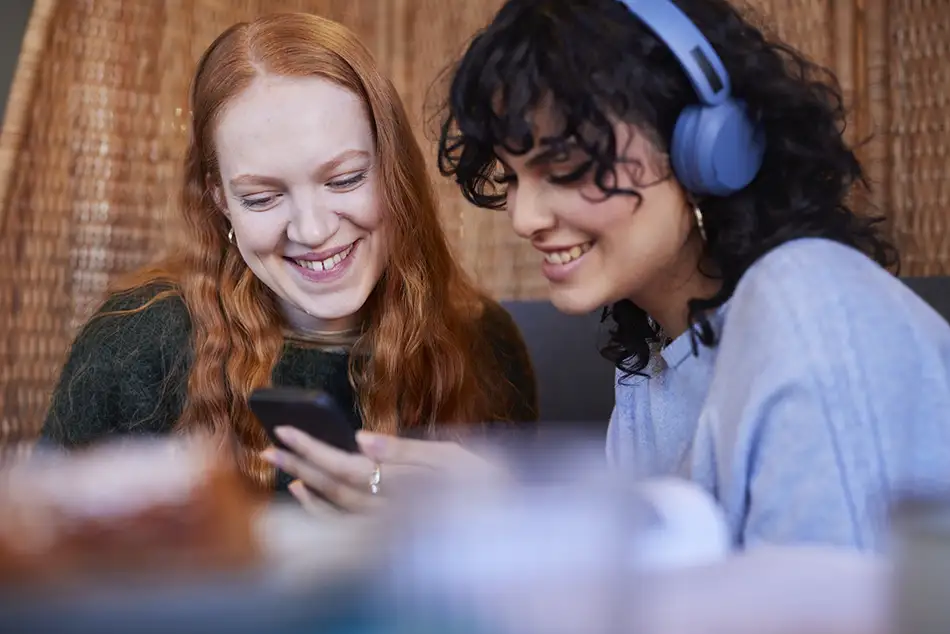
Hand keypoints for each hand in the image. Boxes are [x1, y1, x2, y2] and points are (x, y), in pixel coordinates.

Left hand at [260, 427, 503, 514]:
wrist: (509, 526)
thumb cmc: (487, 485)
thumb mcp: (455, 457)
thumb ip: (407, 450)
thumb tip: (361, 438)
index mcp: (405, 484)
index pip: (346, 465)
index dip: (312, 448)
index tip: (284, 430)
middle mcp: (391, 511)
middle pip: (333, 486)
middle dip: (298, 463)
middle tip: (267, 444)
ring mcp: (388, 528)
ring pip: (335, 507)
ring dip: (304, 483)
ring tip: (279, 462)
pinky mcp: (389, 536)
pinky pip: (345, 527)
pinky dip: (319, 511)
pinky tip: (304, 492)